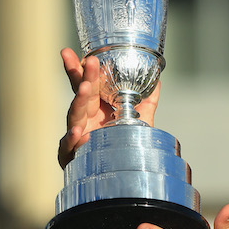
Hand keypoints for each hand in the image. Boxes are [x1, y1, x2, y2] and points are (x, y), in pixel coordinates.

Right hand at [57, 48, 161, 168]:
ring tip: (85, 88)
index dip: (81, 69)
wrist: (120, 175)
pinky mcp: (71, 155)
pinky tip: (78, 133)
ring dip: (79, 101)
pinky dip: (72, 140)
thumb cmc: (122, 145)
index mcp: (96, 108)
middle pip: (80, 94)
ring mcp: (76, 135)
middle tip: (88, 62)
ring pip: (74, 115)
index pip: (87, 84)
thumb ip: (147, 101)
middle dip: (81, 76)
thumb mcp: (138, 121)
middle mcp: (83, 119)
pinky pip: (70, 147)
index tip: (78, 53)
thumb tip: (158, 79)